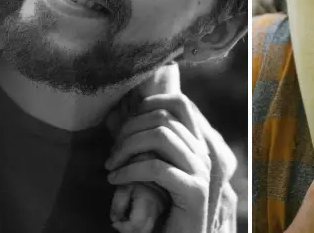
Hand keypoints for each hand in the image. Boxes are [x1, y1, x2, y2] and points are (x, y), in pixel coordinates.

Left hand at [105, 94, 211, 232]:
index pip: (180, 104)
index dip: (150, 103)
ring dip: (127, 148)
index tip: (124, 122)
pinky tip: (115, 180)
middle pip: (163, 118)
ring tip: (110, 166)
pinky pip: (157, 168)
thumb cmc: (160, 210)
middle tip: (111, 154)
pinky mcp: (194, 192)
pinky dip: (129, 171)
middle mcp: (203, 154)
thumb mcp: (152, 170)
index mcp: (196, 145)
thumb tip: (122, 113)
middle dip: (129, 130)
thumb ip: (148, 146)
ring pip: (160, 137)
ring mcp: (201, 172)